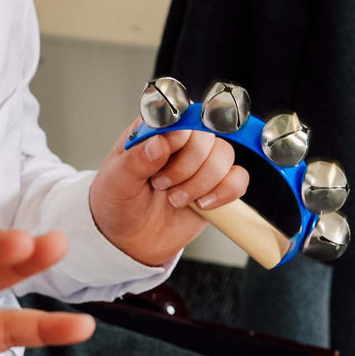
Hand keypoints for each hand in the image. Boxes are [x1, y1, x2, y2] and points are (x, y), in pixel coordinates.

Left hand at [89, 122, 248, 266]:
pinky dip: (225, 192)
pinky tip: (202, 204)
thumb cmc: (118, 202)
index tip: (164, 157)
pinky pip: (238, 179)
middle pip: (206, 135)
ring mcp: (200, 162)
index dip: (178, 136)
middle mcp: (180, 141)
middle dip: (186, 167)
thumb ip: (136, 159)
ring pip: (224, 155)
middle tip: (161, 185)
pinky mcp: (216, 185)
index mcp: (153, 130)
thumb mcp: (116, 180)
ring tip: (176, 199)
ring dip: (202, 182)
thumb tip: (159, 142)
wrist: (129, 239)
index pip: (179, 116)